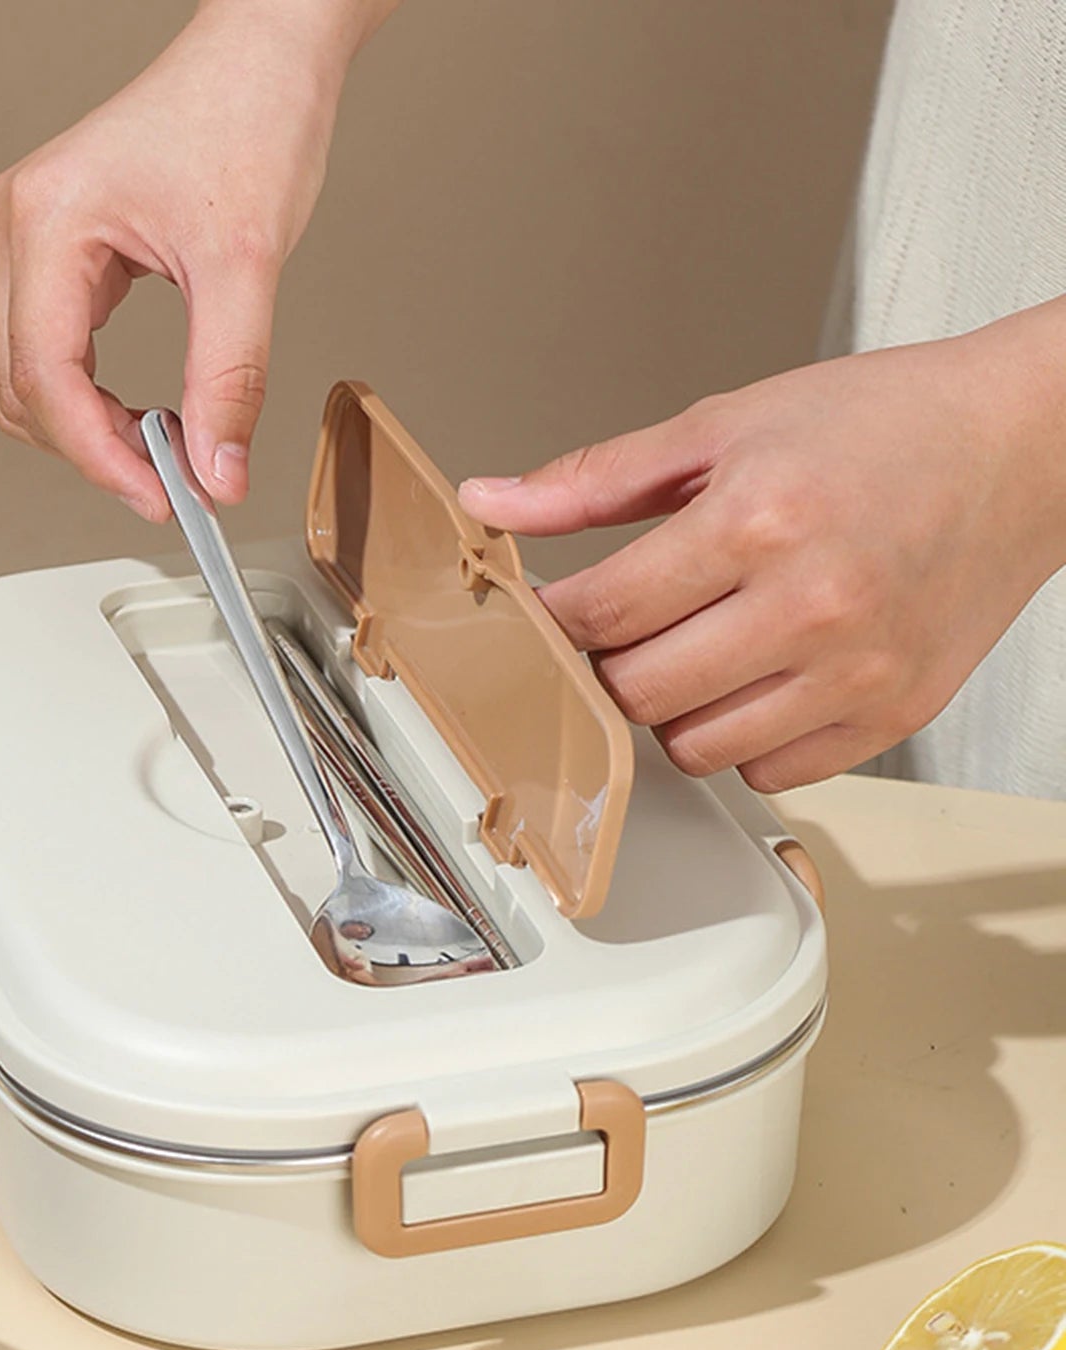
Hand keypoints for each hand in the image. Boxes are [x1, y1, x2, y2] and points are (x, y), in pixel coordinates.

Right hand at [0, 2, 386, 519]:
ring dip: (90, 430)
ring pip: (30, 378)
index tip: (159, 497)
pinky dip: (94, 398)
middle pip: (22, 388)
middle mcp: (20, 226)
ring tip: (167, 447)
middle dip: (94, 449)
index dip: (98, 455)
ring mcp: (32, 239)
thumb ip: (229, 380)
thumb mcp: (246, 265)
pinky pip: (52, 351)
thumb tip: (216, 471)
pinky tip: (148, 413)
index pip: (44, 377)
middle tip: (172, 482)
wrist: (264, 56)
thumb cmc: (248, 116)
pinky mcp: (59, 250)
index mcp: (47, 220)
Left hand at [458, 301, 1065, 790]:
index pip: (603, 612)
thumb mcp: (725, 424)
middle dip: (604, 665)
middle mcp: (811, 606)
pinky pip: (767, 772)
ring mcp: (855, 673)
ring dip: (668, 710)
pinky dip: (739, 740)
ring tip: (692, 648)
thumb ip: (596, 478)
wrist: (1027, 447)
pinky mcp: (890, 716)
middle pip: (637, 692)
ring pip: (693, 748)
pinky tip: (751, 681)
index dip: (549, 620)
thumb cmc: (883, 426)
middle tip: (617, 628)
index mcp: (760, 521)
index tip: (540, 613)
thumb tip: (490, 503)